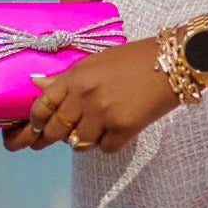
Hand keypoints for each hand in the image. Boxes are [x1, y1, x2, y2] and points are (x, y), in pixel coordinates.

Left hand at [0, 37, 184, 154]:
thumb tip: (35, 83)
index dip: (35, 121)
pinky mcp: (124, 128)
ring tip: (93, 131)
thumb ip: (66, 78)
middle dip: (49, 139)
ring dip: (83, 141)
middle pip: (55, 130)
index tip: (36, 127)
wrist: (172, 61)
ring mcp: (104, 113)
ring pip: (79, 143)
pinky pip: (105, 148)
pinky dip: (108, 144)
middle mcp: (85, 96)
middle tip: (48, 142)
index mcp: (76, 77)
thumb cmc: (134, 59)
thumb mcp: (95, 62)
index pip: (42, 105)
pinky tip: (116, 132)